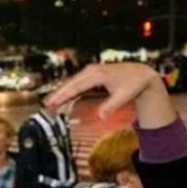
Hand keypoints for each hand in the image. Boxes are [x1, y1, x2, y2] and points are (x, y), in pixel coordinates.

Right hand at [44, 62, 173, 127]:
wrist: (141, 73)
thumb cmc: (133, 83)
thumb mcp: (124, 96)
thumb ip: (111, 106)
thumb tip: (100, 117)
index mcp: (98, 75)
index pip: (76, 86)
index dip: (63, 95)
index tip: (53, 103)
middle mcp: (92, 70)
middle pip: (70, 83)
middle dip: (57, 93)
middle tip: (45, 104)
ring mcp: (90, 71)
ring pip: (71, 82)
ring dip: (61, 92)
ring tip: (49, 102)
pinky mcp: (91, 73)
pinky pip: (76, 82)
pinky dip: (68, 89)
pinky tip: (61, 97)